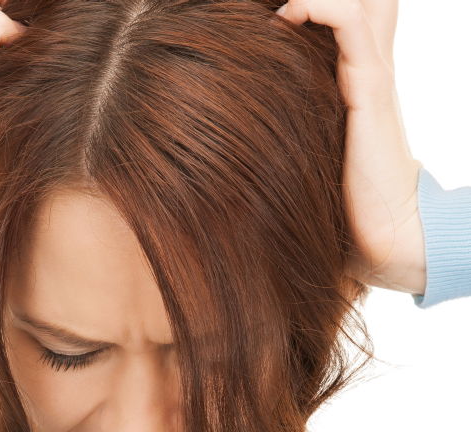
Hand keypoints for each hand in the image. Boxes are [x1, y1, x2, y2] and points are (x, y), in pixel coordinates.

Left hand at [277, 0, 425, 295]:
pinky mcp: (369, 90)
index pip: (341, 19)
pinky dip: (320, 6)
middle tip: (269, 6)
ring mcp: (370, 75)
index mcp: (354, 82)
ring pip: (357, 1)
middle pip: (359, 2)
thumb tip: (216, 151)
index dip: (308, 6)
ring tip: (276, 7)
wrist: (383, 239)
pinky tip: (288, 14)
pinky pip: (351, 24)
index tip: (254, 18)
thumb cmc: (339, 211)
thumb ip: (282, 141)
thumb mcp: (305, 161)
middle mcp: (365, 69)